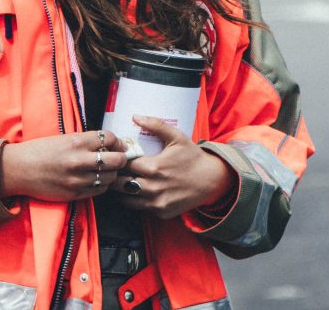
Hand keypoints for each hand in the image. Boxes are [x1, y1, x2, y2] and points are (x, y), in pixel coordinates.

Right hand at [0, 130, 127, 201]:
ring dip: (112, 173)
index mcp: (77, 142)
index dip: (118, 141)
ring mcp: (77, 179)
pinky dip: (102, 184)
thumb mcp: (64, 139)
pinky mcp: (74, 194)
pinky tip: (96, 179)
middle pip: (116, 160)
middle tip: (119, 157)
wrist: (18, 169)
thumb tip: (110, 144)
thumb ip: (87, 141)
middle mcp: (79, 161)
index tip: (118, 144)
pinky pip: (99, 190)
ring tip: (106, 169)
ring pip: (110, 177)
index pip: (110, 138)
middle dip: (121, 158)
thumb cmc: (40, 151)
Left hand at [111, 115, 233, 218]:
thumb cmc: (192, 157)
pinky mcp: (161, 212)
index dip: (120, 160)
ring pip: (126, 199)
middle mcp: (153, 187)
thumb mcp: (177, 137)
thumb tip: (135, 116)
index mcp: (153, 167)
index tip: (120, 157)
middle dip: (117, 176)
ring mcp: (156, 202)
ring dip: (123, 190)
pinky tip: (140, 191)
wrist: (211, 180)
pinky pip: (140, 208)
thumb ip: (156, 125)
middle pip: (120, 184)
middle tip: (119, 170)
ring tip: (126, 180)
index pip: (123, 164)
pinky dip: (136, 200)